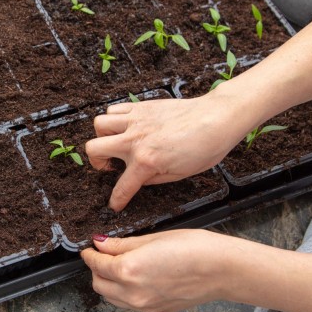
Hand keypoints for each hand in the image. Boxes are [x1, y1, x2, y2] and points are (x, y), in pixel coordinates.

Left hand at [80, 230, 227, 311]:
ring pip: (111, 298)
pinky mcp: (155, 311)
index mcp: (129, 270)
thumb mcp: (152, 238)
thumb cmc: (193, 248)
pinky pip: (128, 304)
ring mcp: (144, 306)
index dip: (89, 253)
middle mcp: (133, 292)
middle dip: (96, 269)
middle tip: (102, 254)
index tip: (89, 247)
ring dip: (107, 282)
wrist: (222, 269)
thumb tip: (101, 243)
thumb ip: (122, 244)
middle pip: (99, 284)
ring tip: (117, 265)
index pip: (96, 264)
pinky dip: (122, 292)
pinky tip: (134, 278)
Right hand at [85, 93, 243, 210]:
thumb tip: (139, 178)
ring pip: (100, 124)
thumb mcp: (179, 175)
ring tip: (116, 142)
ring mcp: (136, 120)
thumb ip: (152, 178)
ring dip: (103, 135)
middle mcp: (135, 139)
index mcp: (146, 161)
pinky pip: (114, 109)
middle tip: (110, 165)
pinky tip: (126, 126)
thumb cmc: (205, 147)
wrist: (218, 118)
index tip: (115, 204)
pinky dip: (114, 118)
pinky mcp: (141, 107)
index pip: (122, 187)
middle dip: (97, 161)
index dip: (116, 200)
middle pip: (94, 148)